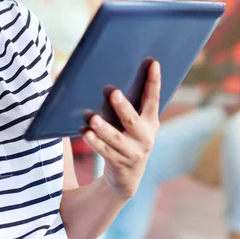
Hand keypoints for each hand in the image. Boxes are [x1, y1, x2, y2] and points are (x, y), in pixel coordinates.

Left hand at [82, 60, 160, 198]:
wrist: (127, 176)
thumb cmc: (126, 137)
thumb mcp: (132, 122)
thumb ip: (124, 104)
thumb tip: (102, 77)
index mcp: (150, 122)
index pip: (153, 100)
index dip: (154, 82)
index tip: (153, 63)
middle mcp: (145, 137)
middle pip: (132, 120)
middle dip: (123, 107)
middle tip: (112, 92)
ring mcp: (133, 152)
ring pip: (116, 138)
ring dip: (103, 128)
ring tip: (92, 118)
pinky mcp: (120, 163)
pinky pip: (105, 151)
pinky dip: (94, 142)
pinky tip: (85, 132)